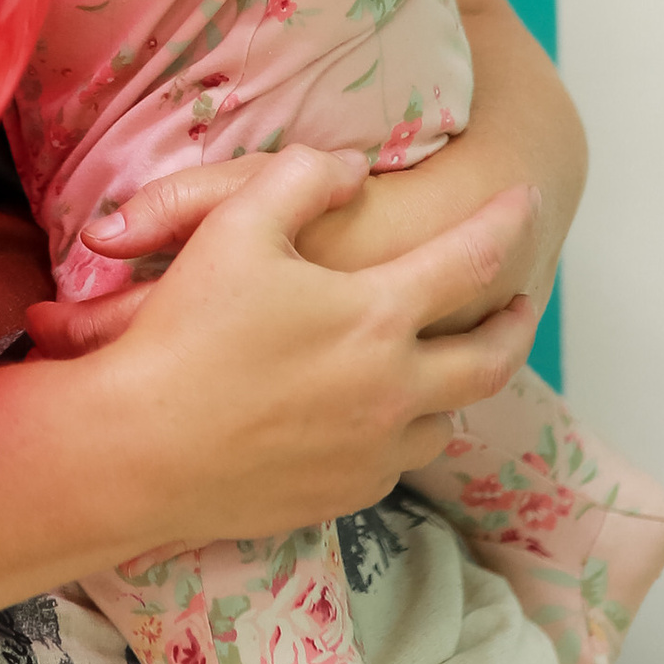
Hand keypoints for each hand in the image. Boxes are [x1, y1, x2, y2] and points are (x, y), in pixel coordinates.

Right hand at [65, 145, 540, 541]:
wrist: (136, 452)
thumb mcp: (234, 224)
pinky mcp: (340, 495)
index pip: (474, 262)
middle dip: (515, 322)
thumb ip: (302, 178)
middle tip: (522, 300)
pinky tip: (377, 419)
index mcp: (379, 317)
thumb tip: (352, 168)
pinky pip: (393, 464)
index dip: (507, 223)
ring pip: (445, 420)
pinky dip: (399, 434)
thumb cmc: (181, 333)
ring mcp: (372, 452)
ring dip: (457, 387)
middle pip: (491, 359)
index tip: (527, 200)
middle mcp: (394, 391)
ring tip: (450, 364)